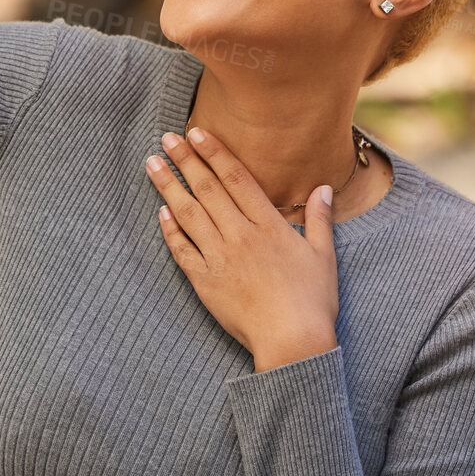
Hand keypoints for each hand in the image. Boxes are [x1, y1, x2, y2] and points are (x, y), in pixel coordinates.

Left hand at [145, 127, 339, 371]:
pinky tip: (160, 213)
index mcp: (268, 225)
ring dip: (168, 187)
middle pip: (207, 189)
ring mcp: (220, 258)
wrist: (292, 342)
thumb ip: (319, 219)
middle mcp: (240, 236)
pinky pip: (183, 250)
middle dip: (185, 160)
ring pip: (189, 214)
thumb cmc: (312, 301)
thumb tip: (321, 188)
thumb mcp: (323, 255)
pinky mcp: (205, 282)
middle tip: (166, 138)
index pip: (236, 178)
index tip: (196, 133)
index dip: (214, 152)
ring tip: (151, 165)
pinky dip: (170, 230)